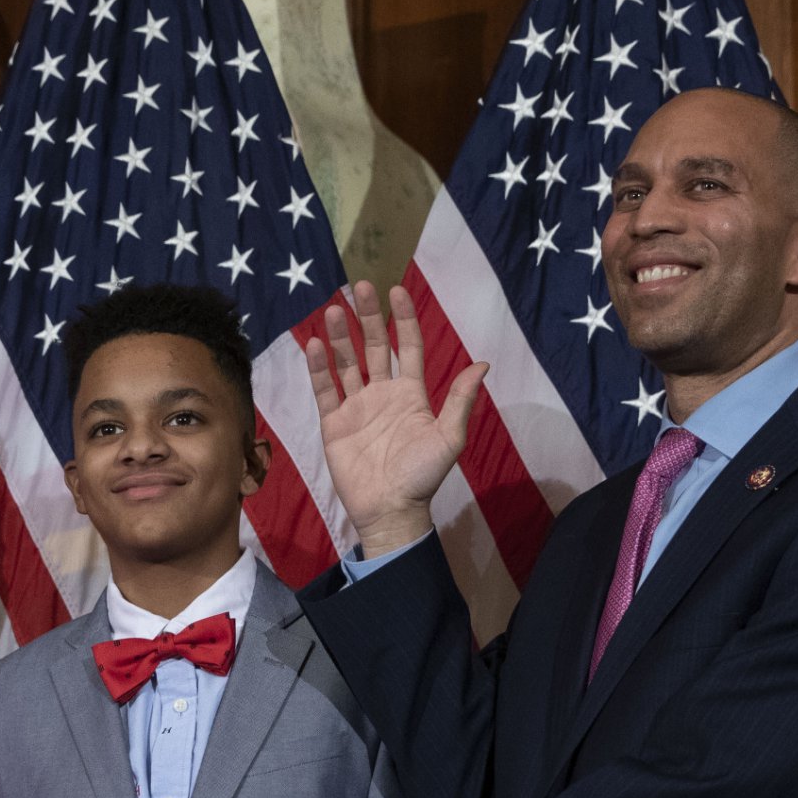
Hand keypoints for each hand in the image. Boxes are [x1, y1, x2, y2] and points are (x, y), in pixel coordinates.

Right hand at [304, 281, 485, 555]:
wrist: (389, 510)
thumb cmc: (422, 476)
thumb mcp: (449, 439)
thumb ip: (460, 401)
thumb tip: (483, 365)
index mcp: (411, 394)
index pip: (407, 346)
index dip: (402, 319)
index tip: (396, 291)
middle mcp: (383, 393)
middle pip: (375, 346)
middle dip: (368, 317)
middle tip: (360, 287)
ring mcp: (357, 407)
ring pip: (347, 362)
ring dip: (341, 336)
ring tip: (335, 309)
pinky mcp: (333, 423)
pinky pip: (325, 390)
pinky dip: (319, 368)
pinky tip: (314, 344)